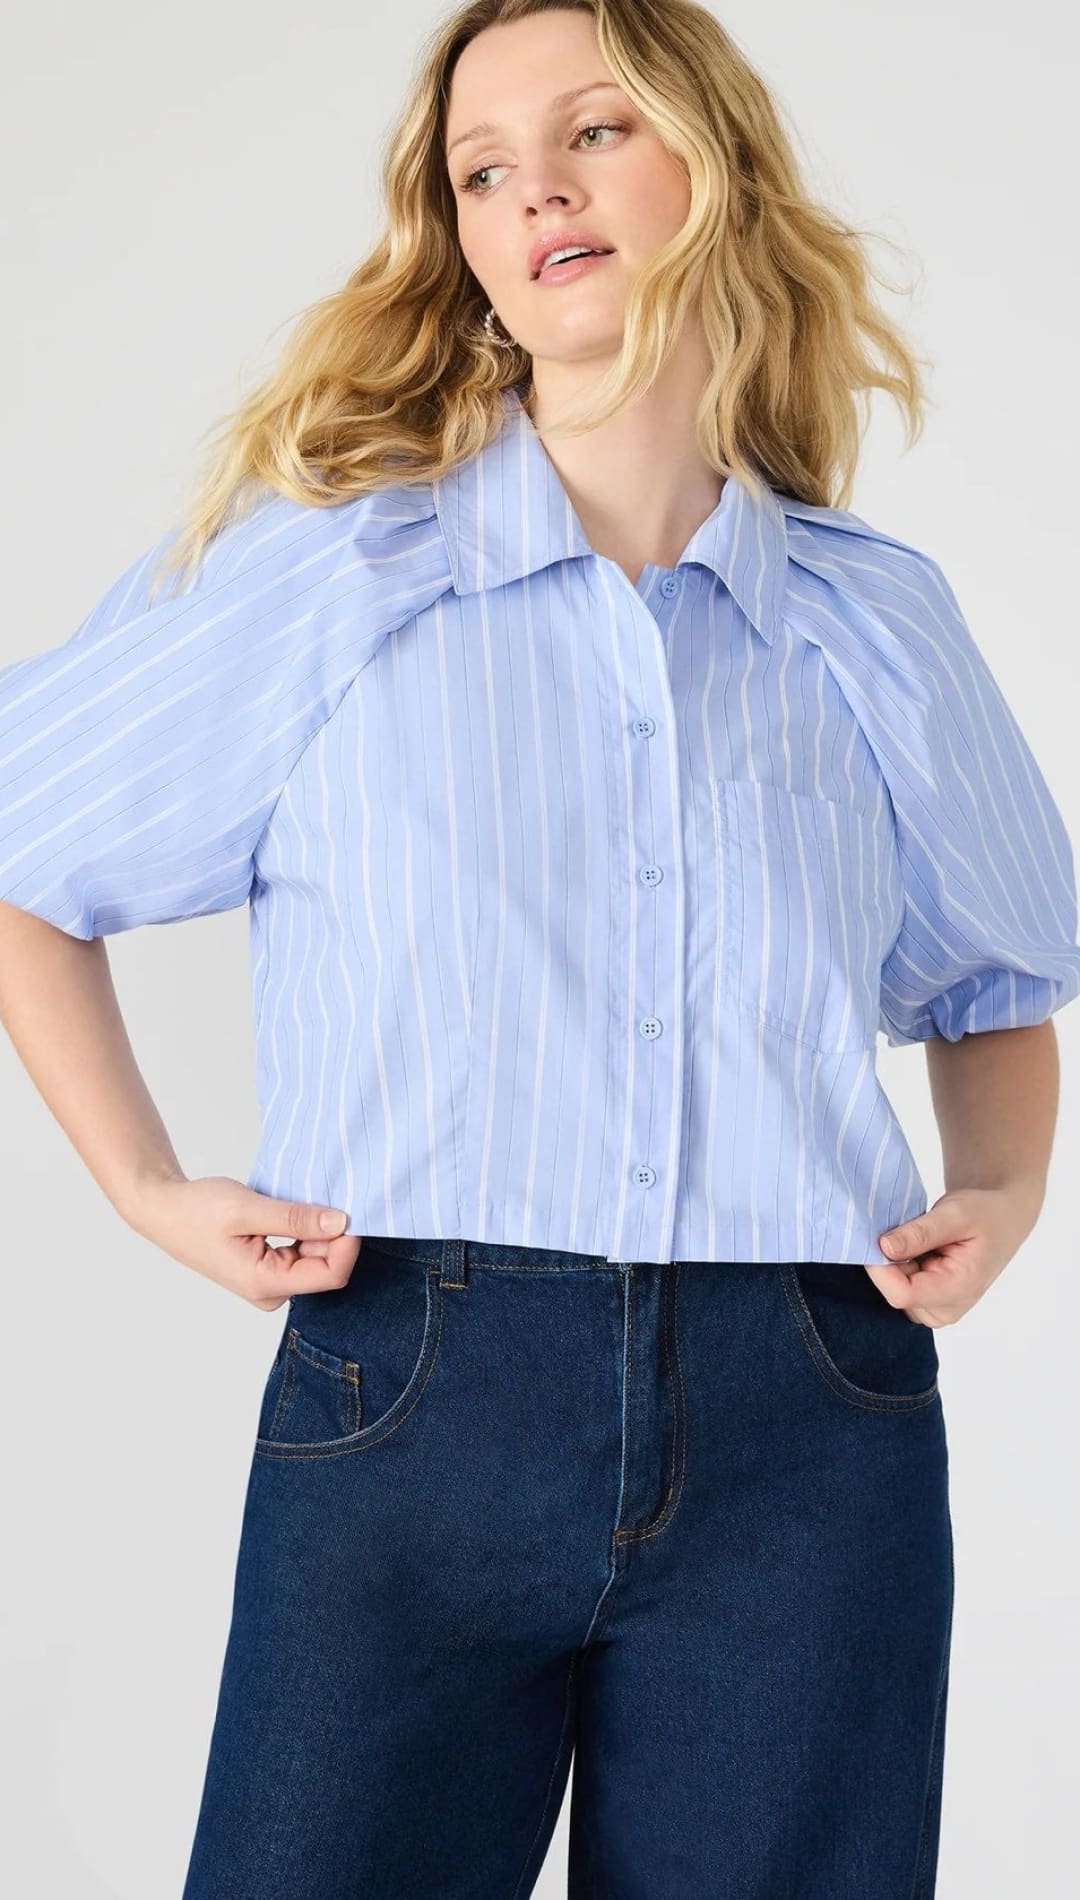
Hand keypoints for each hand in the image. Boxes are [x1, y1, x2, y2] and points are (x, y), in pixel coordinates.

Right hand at [127, 1174, 363, 1309]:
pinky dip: (306, 1231)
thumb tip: (340, 1222)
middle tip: (323, 1196)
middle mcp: (270, 1292)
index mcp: (265, 1283)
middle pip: (326, 1267)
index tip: (349, 1209)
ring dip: (318, 1230)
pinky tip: (293, 1210)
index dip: (348, 1243)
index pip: (331, 1274)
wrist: (165, 1212)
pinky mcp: (268, 1270)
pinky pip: (302, 1253)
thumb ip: (295, 1218)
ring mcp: (269, 1283)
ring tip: (299, 1200)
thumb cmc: (197, 1210)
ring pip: (316, 1259)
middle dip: (333, 1234)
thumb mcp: (248, 1208)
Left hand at [871, 1184, 1042, 1324]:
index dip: (881, 1266)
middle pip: (894, 1292)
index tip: (878, 1236)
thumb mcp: (954, 1214)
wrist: (1001, 1221)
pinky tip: (918, 1250)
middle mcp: (945, 1310)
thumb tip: (884, 1247)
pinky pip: (898, 1288)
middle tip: (905, 1230)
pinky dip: (900, 1266)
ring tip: (919, 1239)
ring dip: (896, 1262)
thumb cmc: (984, 1214)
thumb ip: (920, 1233)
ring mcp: (935, 1310)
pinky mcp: (927, 1303)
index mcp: (958, 1291)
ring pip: (892, 1290)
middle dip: (889, 1261)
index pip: (901, 1293)